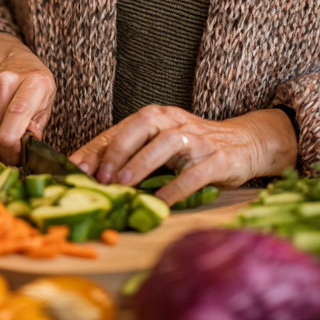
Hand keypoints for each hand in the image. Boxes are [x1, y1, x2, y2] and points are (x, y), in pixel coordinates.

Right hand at [0, 32, 55, 164]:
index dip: (14, 149)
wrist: (9, 59)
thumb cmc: (33, 83)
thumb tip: (28, 148)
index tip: (19, 159)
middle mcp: (5, 83)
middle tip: (12, 159)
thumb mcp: (47, 98)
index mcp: (33, 82)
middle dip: (4, 156)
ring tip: (4, 148)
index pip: (16, 120)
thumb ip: (39, 125)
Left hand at [70, 105, 296, 206]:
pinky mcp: (218, 159)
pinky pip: (194, 172)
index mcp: (159, 116)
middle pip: (143, 125)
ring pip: (167, 143)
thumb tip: (93, 177)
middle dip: (118, 149)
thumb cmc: (195, 148)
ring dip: (142, 162)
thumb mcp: (163, 145)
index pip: (122, 127)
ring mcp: (198, 139)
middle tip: (99, 176)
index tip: (74, 167)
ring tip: (123, 183)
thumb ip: (135, 154)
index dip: (97, 147)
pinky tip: (160, 202)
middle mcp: (177, 122)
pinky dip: (175, 187)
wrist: (245, 144)